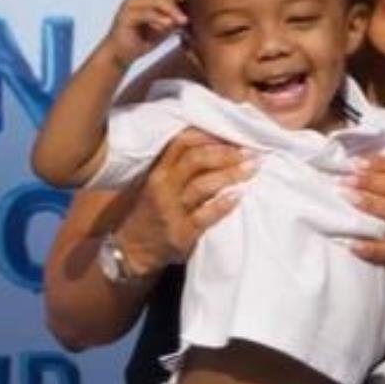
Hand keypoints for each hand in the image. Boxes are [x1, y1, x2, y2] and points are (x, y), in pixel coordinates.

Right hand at [106, 0, 185, 69]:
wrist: (121, 55)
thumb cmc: (143, 39)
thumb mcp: (165, 26)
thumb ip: (176, 16)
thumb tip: (193, 10)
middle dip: (176, 1)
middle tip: (183, 18)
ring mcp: (130, 4)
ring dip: (172, 11)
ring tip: (180, 22)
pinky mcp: (125, 16)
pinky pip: (146, 13)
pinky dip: (159, 19)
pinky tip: (166, 26)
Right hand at [114, 129, 249, 280]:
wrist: (132, 249)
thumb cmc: (152, 211)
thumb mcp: (159, 184)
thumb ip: (181, 167)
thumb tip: (221, 147)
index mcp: (158, 171)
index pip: (182, 142)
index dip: (209, 135)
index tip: (233, 134)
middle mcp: (162, 188)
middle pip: (196, 160)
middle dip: (226, 153)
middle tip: (250, 152)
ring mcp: (170, 211)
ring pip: (202, 185)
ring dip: (230, 174)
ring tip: (251, 168)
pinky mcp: (180, 234)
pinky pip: (204, 216)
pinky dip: (223, 205)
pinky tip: (238, 196)